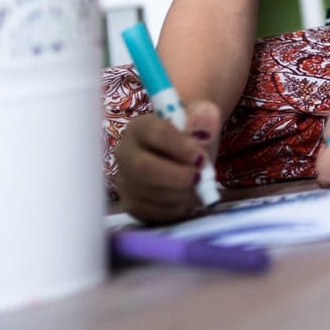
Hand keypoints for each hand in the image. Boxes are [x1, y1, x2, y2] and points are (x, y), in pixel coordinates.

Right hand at [112, 102, 220, 223]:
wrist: (187, 152)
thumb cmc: (192, 133)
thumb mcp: (202, 117)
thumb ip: (204, 117)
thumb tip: (202, 129)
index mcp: (140, 127)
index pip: (155, 134)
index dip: (179, 147)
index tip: (200, 157)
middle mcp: (125, 154)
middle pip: (141, 168)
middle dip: (175, 175)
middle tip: (200, 177)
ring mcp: (125, 181)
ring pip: (150, 193)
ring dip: (181, 193)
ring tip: (199, 185)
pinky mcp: (132, 204)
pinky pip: (153, 213)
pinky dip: (177, 208)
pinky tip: (187, 196)